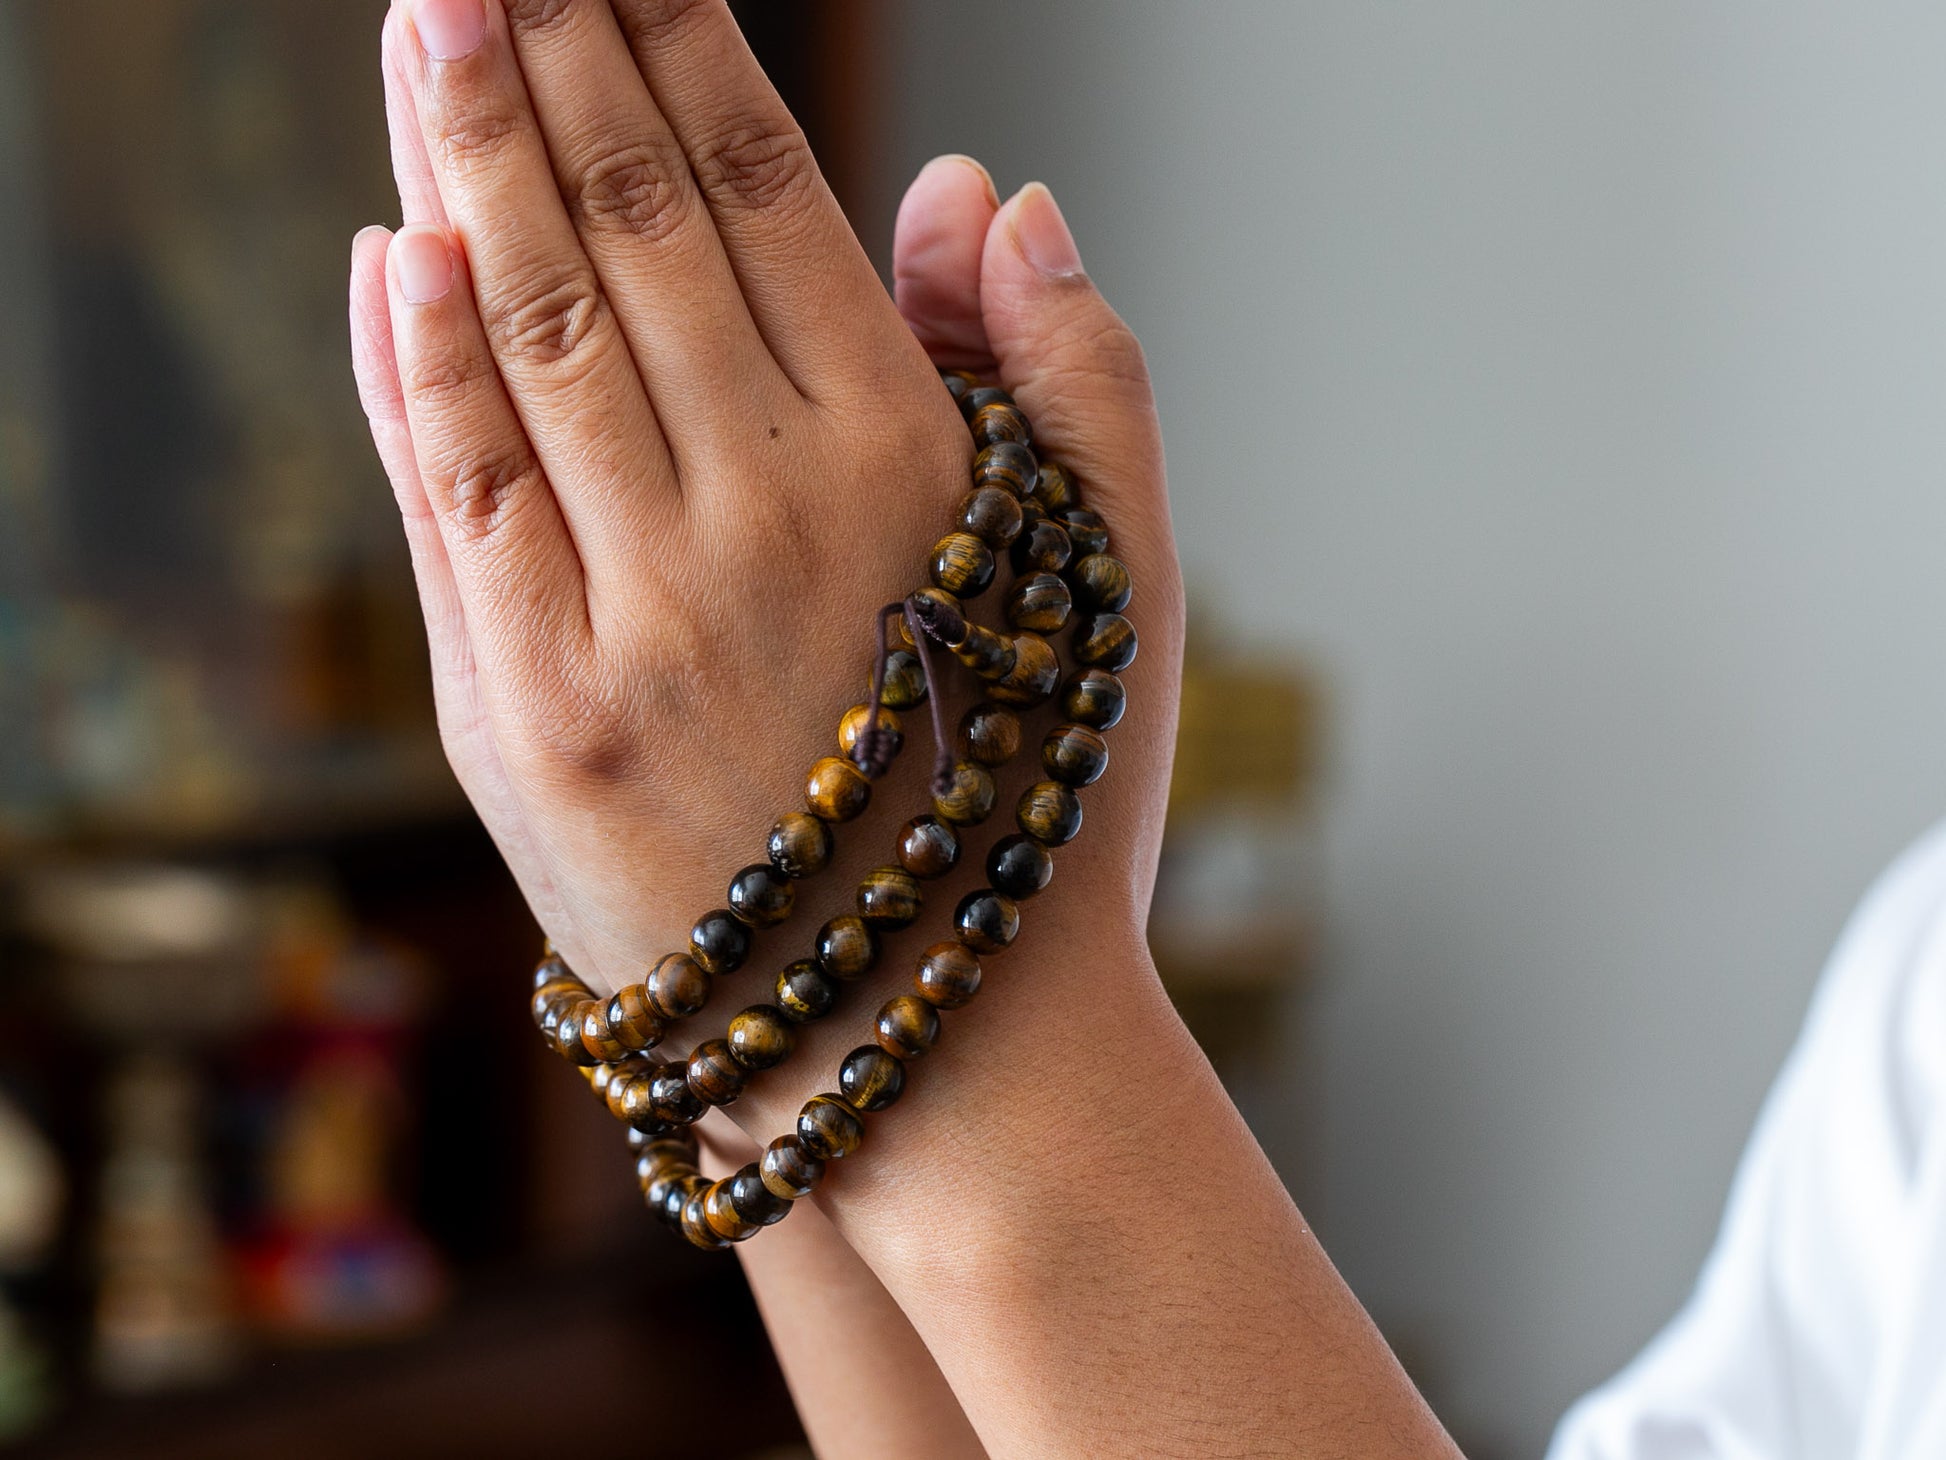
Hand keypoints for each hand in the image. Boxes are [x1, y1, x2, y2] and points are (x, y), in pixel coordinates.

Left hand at [350, 0, 1180, 1019]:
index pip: (769, 196)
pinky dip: (417, 366)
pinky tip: (394, 239)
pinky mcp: (535, 718)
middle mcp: (769, 516)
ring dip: (464, 151)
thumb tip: (989, 192)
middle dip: (553, 51)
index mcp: (908, 465)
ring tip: (429, 10)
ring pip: (534, 332)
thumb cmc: (1040, 808)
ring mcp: (639, 616)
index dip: (685, 46)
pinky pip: (460, 503)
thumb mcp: (1112, 582)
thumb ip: (1070, 374)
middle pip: (633, 228)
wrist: (941, 1051)